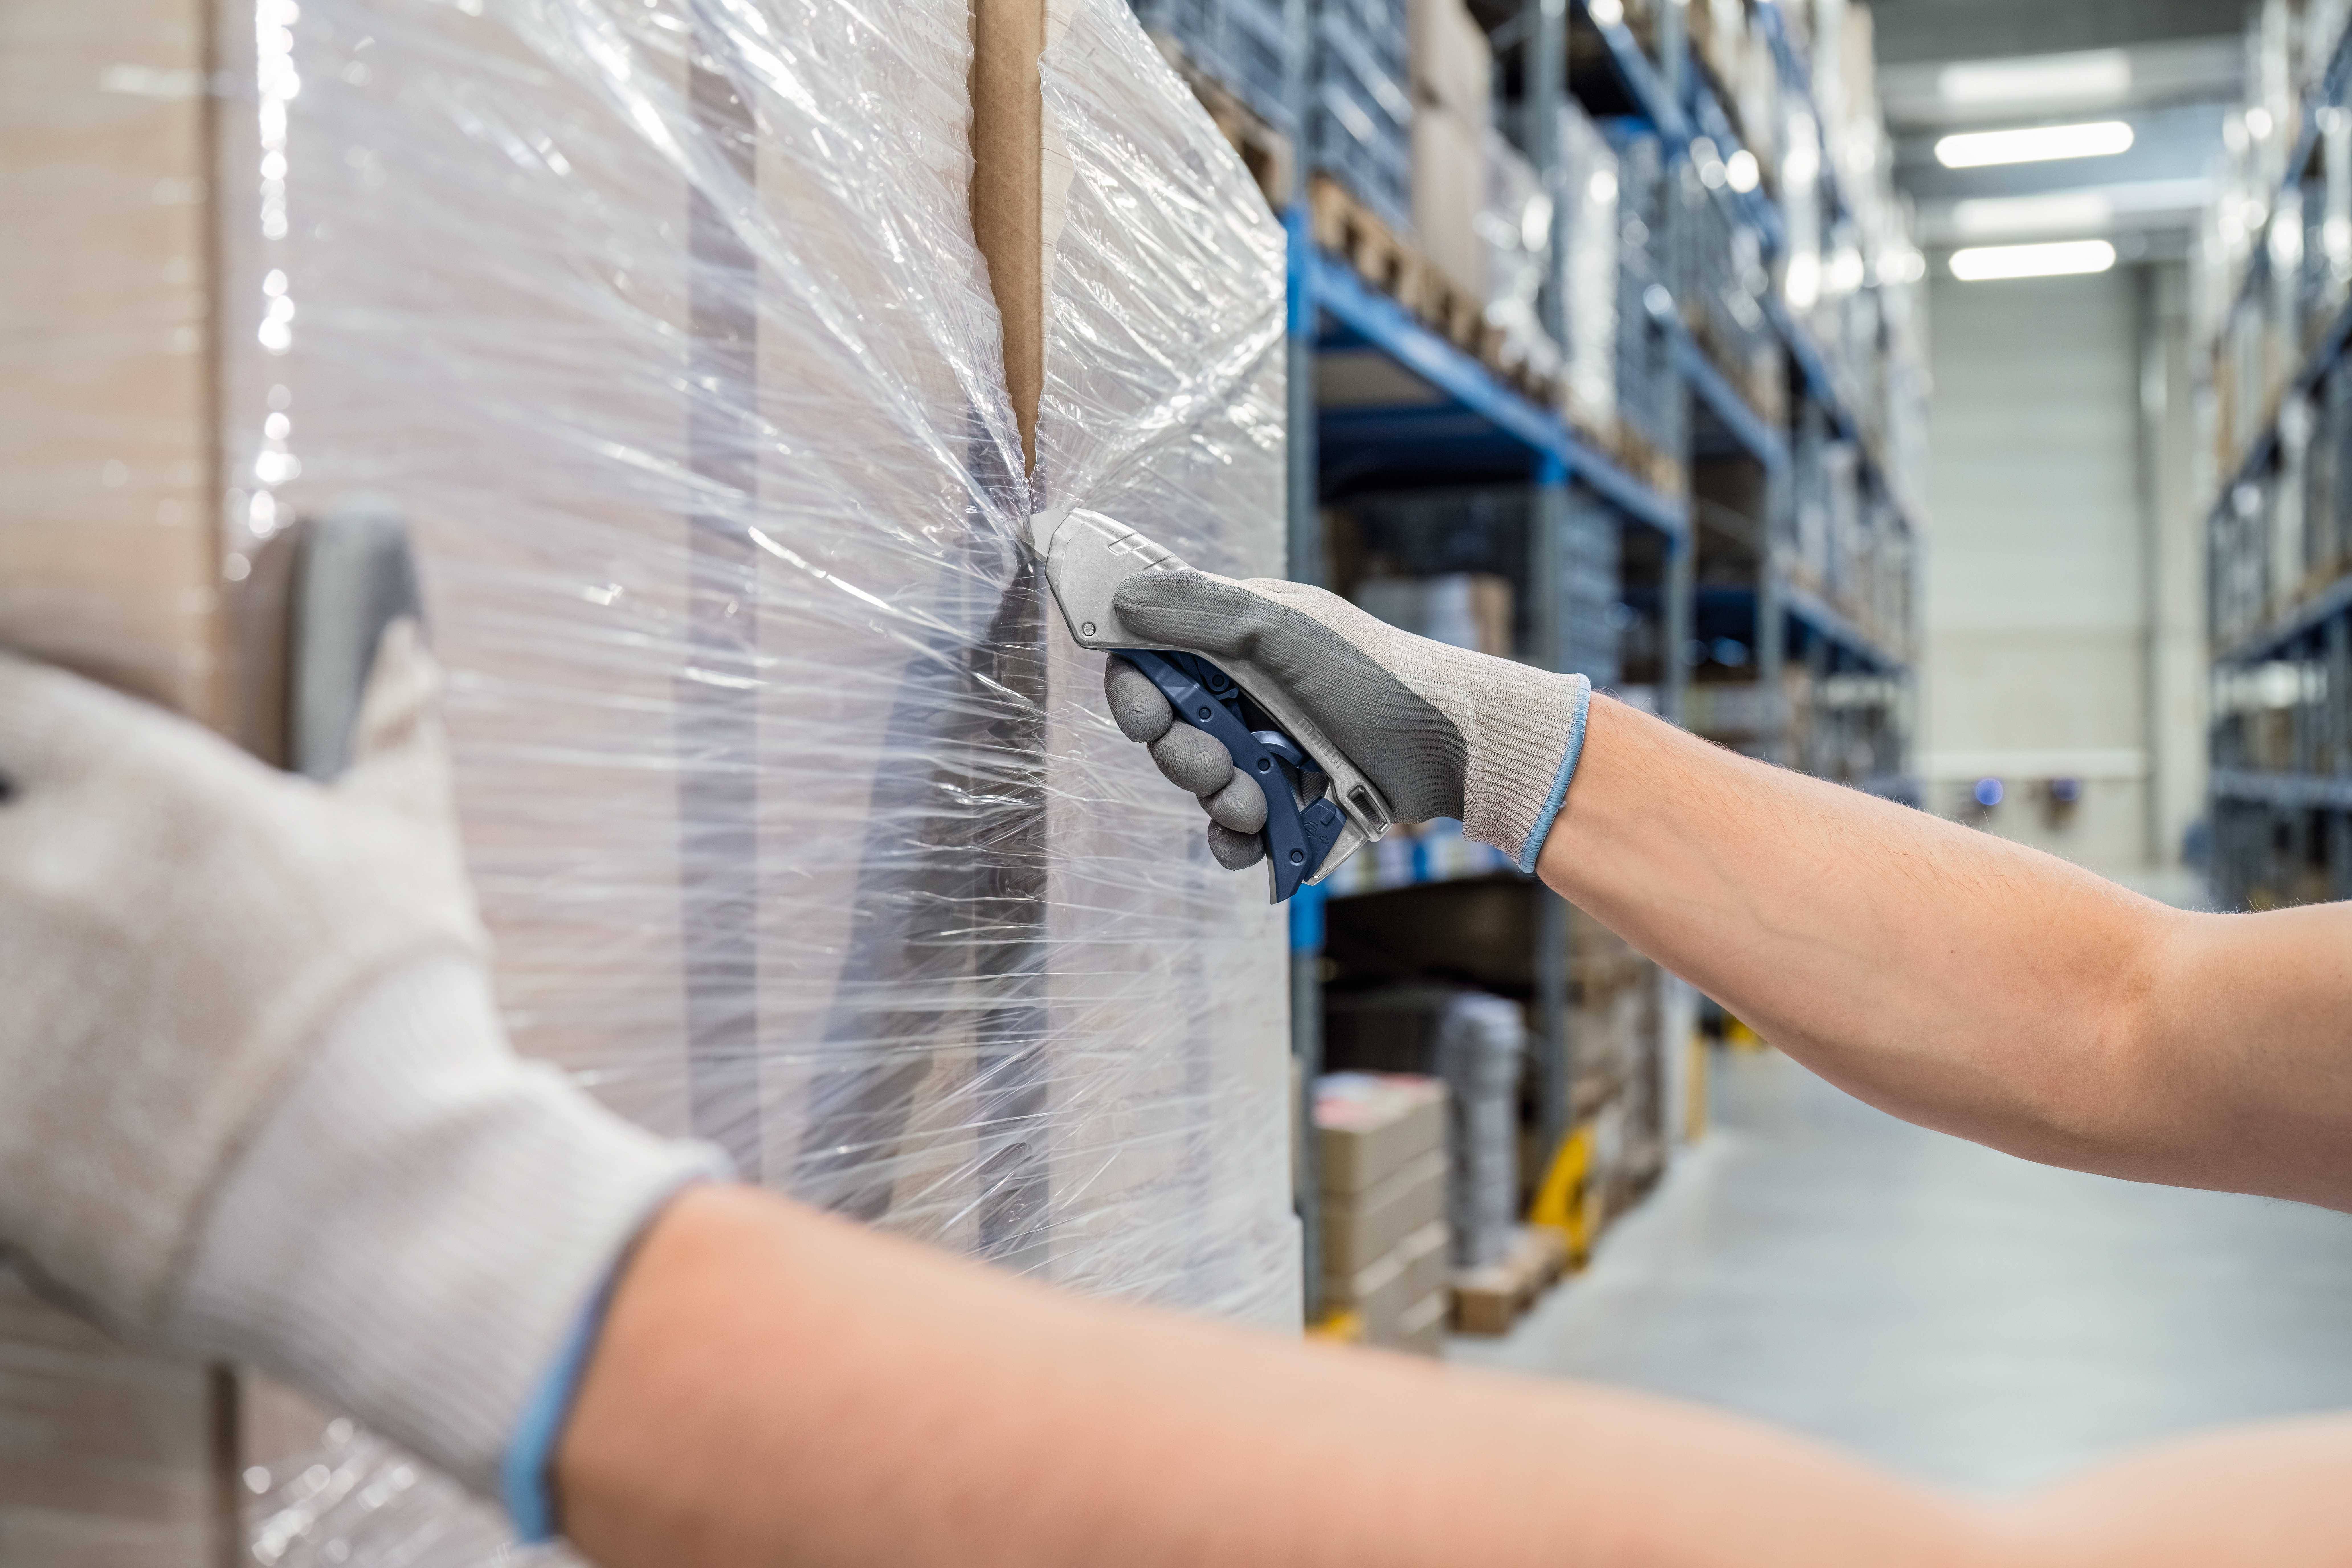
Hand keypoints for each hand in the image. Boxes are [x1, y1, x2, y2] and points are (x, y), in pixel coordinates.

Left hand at [0, 625, 720, 1509]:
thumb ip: (391, 731)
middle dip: (15, 857)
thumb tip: (403, 645)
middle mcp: (39, 872)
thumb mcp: (408, 846)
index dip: (11, 720)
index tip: (22, 750)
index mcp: (139, 788)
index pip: (10, 703)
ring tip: (68, 1006)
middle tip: (53, 899)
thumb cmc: (398, 1005)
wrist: (374, 1190)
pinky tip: (66, 1097)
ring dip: (14, 970)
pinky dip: (15, 1082)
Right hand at [1103, 570, 1592, 872]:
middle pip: (1169, 729)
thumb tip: (1121, 597)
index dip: (1137, 690)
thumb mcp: (1283, 633)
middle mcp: (1245, 688)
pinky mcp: (1287, 795)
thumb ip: (1200, 612)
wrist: (1452, 749)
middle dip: (1183, 756)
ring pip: (1201, 783)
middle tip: (1217, 766)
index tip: (1147, 716)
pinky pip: (1232, 828)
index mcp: (1237, 635)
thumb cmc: (1375, 679)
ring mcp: (1265, 744)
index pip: (1152, 657)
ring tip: (1258, 802)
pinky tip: (1254, 839)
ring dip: (1218, 799)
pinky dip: (1236, 839)